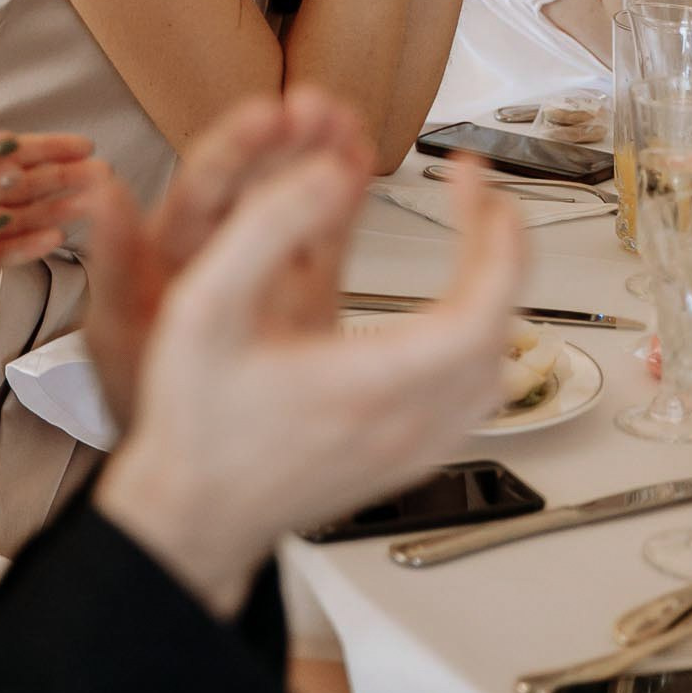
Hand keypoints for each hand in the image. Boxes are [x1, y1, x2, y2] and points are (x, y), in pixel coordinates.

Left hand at [75, 88, 373, 429]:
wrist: (191, 467)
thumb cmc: (141, 393)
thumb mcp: (115, 331)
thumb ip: (112, 261)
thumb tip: (97, 187)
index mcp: (169, 246)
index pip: (204, 185)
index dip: (235, 147)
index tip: (265, 116)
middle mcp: (218, 245)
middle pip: (256, 180)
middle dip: (287, 140)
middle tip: (318, 108)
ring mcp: (264, 264)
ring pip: (294, 198)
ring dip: (320, 155)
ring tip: (346, 120)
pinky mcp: (306, 291)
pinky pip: (327, 237)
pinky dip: (346, 199)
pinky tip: (361, 161)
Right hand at [95, 130, 521, 615]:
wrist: (191, 519)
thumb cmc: (196, 426)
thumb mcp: (206, 306)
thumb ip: (267, 227)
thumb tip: (330, 173)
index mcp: (369, 383)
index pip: (481, 304)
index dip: (492, 233)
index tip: (472, 180)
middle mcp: (405, 423)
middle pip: (499, 329)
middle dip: (499, 249)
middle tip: (476, 198)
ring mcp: (414, 451)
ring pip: (496, 369)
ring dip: (495, 299)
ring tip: (474, 248)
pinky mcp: (408, 464)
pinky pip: (474, 401)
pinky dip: (479, 346)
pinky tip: (452, 321)